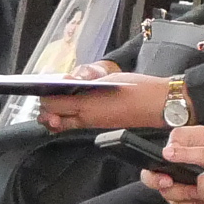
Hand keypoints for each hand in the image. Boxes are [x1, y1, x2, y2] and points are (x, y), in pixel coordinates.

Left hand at [38, 65, 173, 132]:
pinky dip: (71, 118)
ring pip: (64, 125)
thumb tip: (70, 81)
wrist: (159, 105)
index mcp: (86, 104)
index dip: (44, 96)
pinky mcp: (102, 126)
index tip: (45, 88)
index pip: (51, 105)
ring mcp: (94, 124)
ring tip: (57, 107)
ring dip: (57, 116)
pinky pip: (78, 125)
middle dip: (46, 110)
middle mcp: (87, 118)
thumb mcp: (109, 78)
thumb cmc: (139, 90)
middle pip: (53, 118)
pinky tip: (74, 109)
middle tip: (48, 98)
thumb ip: (86, 80)